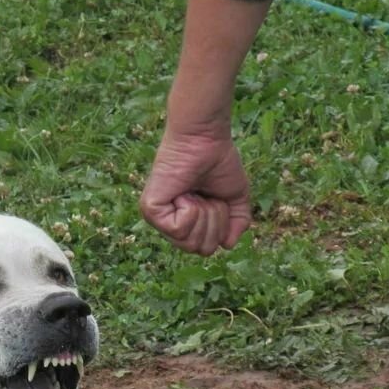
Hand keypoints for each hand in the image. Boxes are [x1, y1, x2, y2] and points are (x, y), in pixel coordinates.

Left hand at [139, 124, 252, 255]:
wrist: (206, 139)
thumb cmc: (218, 162)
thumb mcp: (234, 197)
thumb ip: (237, 223)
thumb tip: (227, 245)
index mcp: (187, 223)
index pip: (207, 249)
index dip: (220, 227)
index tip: (216, 199)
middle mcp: (170, 224)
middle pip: (201, 249)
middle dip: (214, 222)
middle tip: (206, 195)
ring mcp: (158, 219)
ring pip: (189, 242)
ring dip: (203, 214)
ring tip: (194, 192)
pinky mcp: (150, 210)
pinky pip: (178, 229)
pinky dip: (189, 210)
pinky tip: (183, 193)